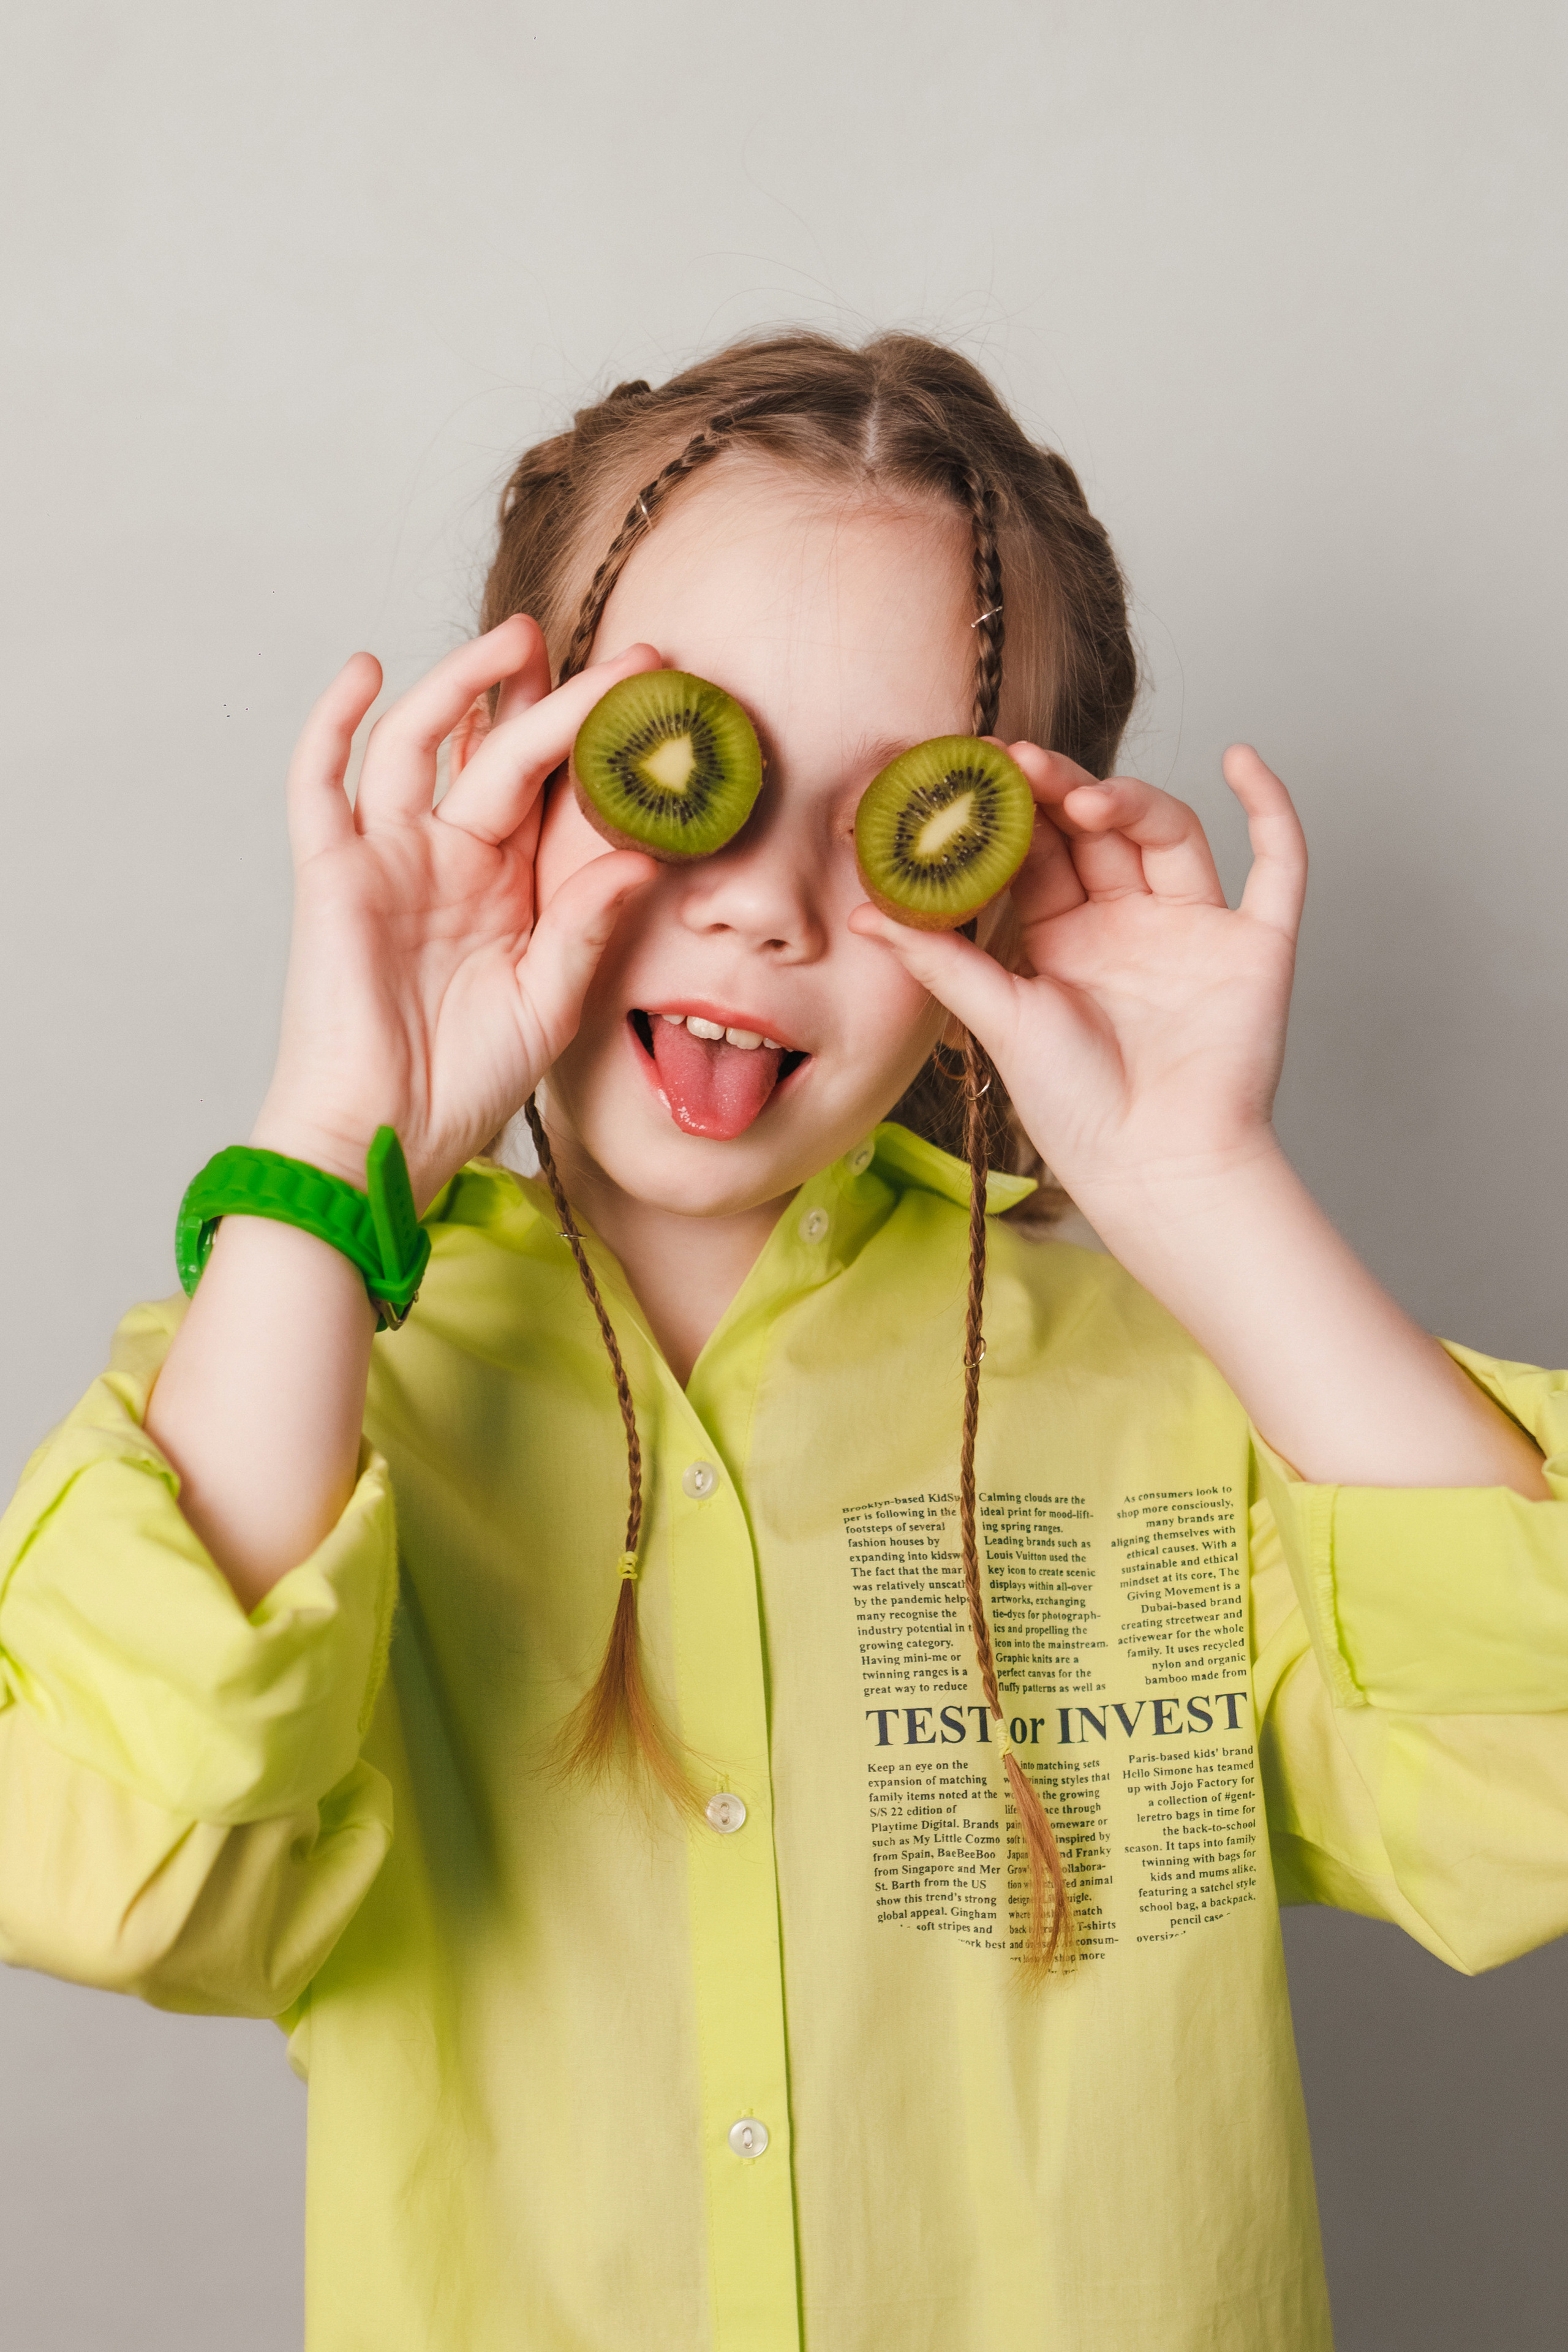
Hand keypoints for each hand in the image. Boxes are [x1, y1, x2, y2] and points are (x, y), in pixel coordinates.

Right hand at [252, 617, 660, 1206]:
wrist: (389, 1133)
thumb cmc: (467, 1081)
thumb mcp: (551, 1000)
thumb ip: (589, 925)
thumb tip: (644, 855)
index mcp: (509, 884)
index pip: (555, 787)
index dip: (597, 737)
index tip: (655, 692)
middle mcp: (451, 856)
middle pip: (497, 748)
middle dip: (548, 695)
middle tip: (612, 656)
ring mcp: (388, 856)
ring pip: (419, 742)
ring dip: (461, 684)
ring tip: (515, 641)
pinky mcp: (331, 871)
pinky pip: (320, 782)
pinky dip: (334, 722)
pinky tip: (367, 669)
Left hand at [847, 743, 1307, 1225]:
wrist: (1153, 1168)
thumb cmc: (1077, 1109)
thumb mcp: (999, 1020)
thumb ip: (941, 958)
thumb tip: (862, 914)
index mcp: (1067, 939)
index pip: (1041, 849)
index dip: (1012, 806)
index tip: (974, 767)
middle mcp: (1131, 925)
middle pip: (1101, 828)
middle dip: (1060, 788)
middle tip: (1017, 763)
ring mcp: (1195, 932)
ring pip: (1170, 833)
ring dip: (1132, 799)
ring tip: (1083, 795)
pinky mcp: (1256, 946)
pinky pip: (1278, 865)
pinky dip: (1270, 809)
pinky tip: (1241, 758)